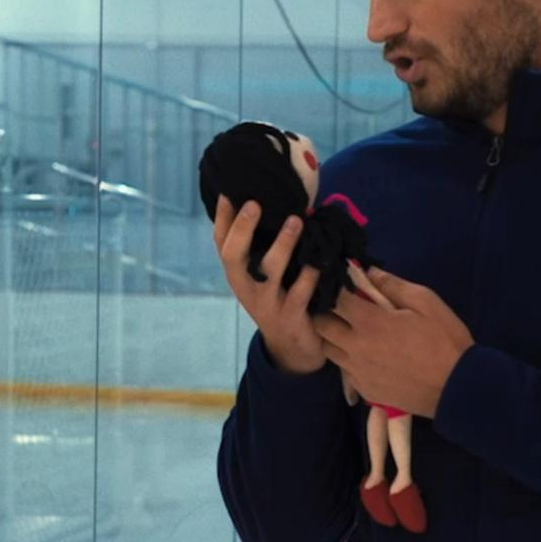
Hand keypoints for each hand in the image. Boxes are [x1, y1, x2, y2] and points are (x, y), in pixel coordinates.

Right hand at [213, 195, 325, 374]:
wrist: (292, 349)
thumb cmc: (278, 299)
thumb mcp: (262, 277)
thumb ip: (261, 247)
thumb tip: (269, 201)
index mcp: (238, 274)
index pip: (221, 243)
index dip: (223, 218)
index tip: (228, 192)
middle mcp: (246, 287)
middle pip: (234, 256)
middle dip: (242, 230)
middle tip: (254, 203)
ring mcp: (267, 303)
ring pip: (270, 271)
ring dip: (283, 244)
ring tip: (296, 221)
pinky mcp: (291, 316)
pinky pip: (300, 292)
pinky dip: (310, 275)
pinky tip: (318, 260)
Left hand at [316, 266, 473, 417]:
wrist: (457, 387)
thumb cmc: (444, 340)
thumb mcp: (426, 302)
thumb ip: (393, 285)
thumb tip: (369, 273)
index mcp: (369, 322)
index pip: (334, 299)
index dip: (335, 289)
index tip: (342, 285)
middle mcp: (355, 347)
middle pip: (321, 326)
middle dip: (327, 313)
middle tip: (343, 310)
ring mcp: (357, 372)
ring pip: (328, 350)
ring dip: (335, 338)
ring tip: (354, 333)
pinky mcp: (364, 390)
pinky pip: (345, 371)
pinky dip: (349, 361)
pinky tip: (368, 357)